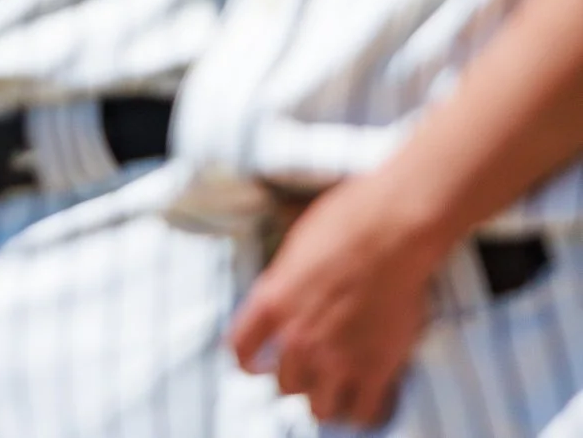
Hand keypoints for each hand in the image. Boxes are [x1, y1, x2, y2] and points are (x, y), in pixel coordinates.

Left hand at [230, 176, 443, 426]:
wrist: (395, 230)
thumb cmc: (344, 222)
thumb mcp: (294, 248)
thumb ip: (283, 283)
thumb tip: (282, 295)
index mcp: (271, 303)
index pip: (241, 350)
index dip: (248, 361)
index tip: (258, 364)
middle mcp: (298, 338)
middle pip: (284, 385)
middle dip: (296, 378)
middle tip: (311, 370)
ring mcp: (338, 357)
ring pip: (320, 409)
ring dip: (327, 400)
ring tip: (337, 390)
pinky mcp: (377, 368)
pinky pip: (364, 413)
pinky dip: (363, 412)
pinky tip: (367, 399)